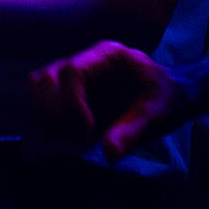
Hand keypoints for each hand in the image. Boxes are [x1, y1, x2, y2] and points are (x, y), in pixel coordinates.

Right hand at [28, 40, 189, 161]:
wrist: (171, 97)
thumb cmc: (165, 96)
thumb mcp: (157, 111)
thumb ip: (134, 129)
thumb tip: (107, 153)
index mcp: (107, 55)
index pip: (72, 72)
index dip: (73, 104)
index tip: (88, 133)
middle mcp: (85, 62)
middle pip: (46, 77)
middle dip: (54, 111)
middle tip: (76, 138)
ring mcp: (74, 78)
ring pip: (38, 87)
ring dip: (46, 117)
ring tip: (71, 139)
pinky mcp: (68, 95)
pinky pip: (42, 103)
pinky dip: (48, 123)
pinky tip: (69, 140)